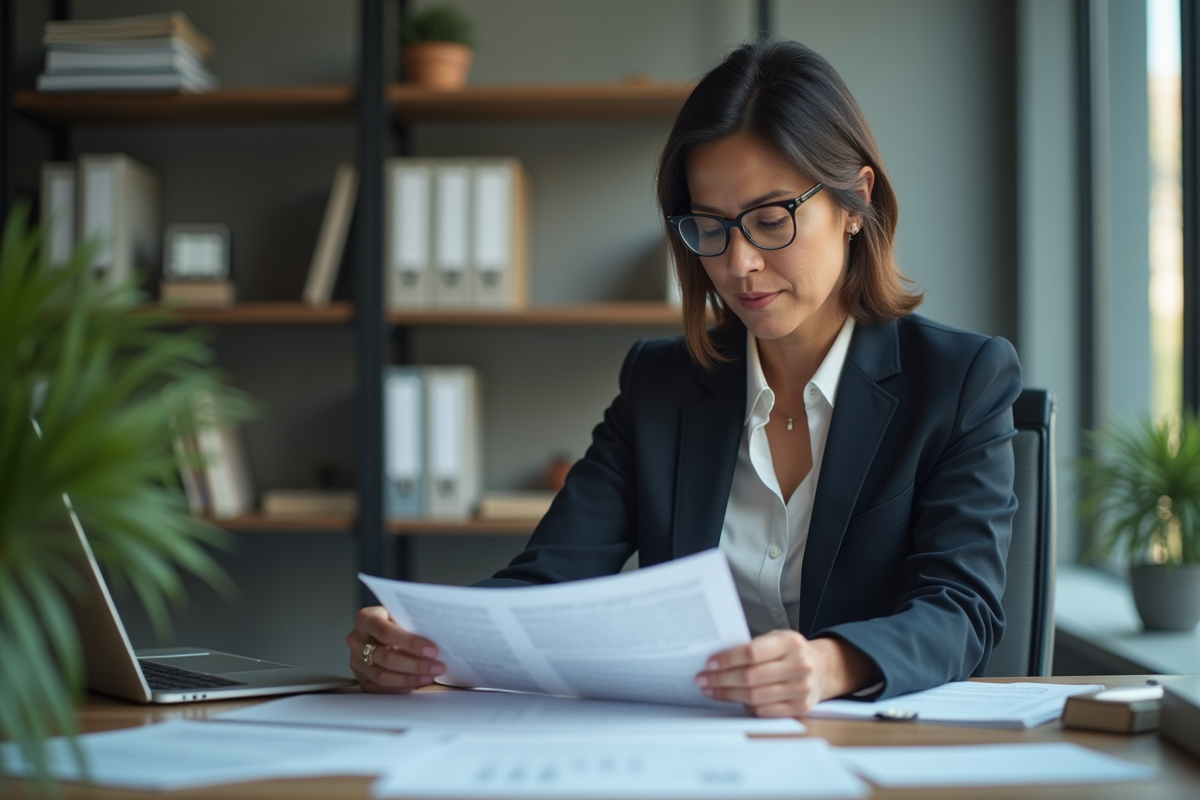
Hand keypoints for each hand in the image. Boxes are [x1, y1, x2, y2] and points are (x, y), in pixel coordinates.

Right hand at [347, 606, 444, 693]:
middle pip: (386, 658)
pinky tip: (415, 684)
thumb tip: (439, 637)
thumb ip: (412, 624)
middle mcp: (357, 640)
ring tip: (429, 676)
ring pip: (382, 676)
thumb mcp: (401, 615)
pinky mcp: (360, 677)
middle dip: (415, 665)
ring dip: (410, 679)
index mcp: (367, 618)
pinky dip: (400, 688)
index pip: (387, 632)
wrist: (378, 630)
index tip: (432, 650)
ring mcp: (356, 660)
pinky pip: (379, 688)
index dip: (411, 643)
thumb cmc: (394, 621)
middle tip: (437, 667)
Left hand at [694, 630, 873, 717]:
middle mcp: (798, 666)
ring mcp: (801, 689)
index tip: (709, 664)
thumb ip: (755, 646)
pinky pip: (764, 711)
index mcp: (790, 643)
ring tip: (710, 690)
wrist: (823, 669)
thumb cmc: (792, 652)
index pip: (752, 652)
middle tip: (702, 680)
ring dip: (727, 695)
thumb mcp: (778, 639)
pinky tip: (732, 700)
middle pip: (751, 677)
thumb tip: (718, 659)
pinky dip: (745, 706)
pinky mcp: (800, 708)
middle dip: (721, 680)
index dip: (728, 659)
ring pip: (755, 696)